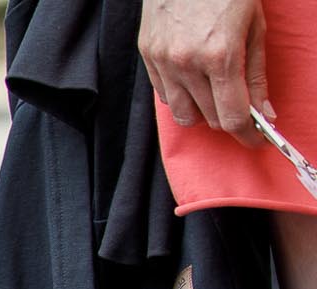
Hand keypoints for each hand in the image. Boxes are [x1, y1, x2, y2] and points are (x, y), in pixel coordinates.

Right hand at [140, 0, 269, 144]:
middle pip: (209, 118)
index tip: (256, 138)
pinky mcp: (147, 54)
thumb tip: (263, 112)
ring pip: (182, 113)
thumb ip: (256, 74)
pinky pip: (165, 94)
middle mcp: (187, 63)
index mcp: (220, 55)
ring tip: (215, 95)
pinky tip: (194, 79)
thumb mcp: (254, 27)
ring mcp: (163, 60)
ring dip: (202, 111)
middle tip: (242, 111)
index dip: (248, 134)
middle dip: (228, 119)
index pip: (232, 116)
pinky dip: (181, 95)